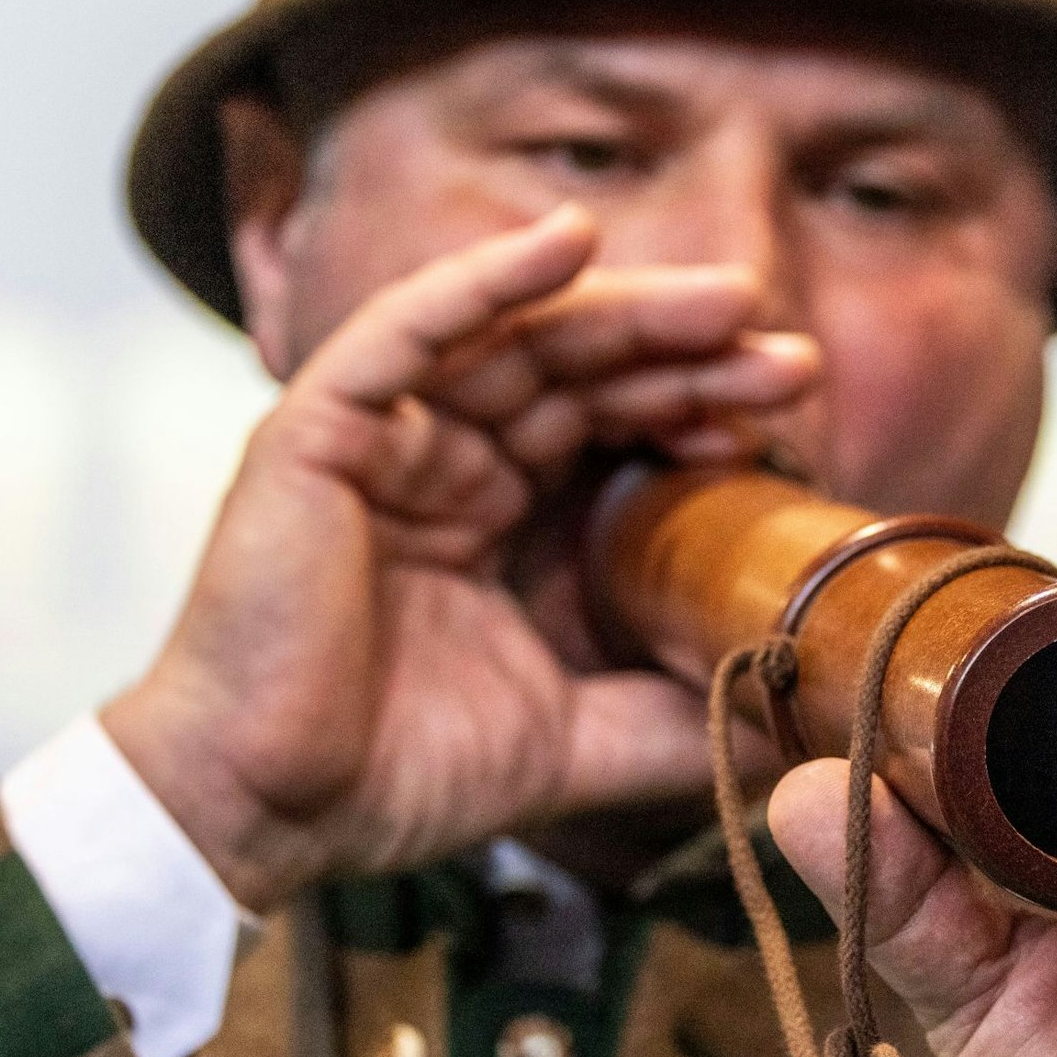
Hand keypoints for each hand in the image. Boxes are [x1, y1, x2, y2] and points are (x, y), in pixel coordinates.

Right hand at [104, 205, 818, 911]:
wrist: (265, 817)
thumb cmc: (396, 775)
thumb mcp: (574, 742)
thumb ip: (671, 717)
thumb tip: (792, 726)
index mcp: (499, 518)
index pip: (612, 431)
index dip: (695, 409)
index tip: (791, 417)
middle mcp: (447, 462)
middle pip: (581, 374)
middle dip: (688, 356)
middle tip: (790, 357)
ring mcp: (384, 441)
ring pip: (515, 340)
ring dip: (625, 312)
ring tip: (731, 304)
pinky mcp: (320, 433)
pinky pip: (403, 332)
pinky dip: (483, 281)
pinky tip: (569, 240)